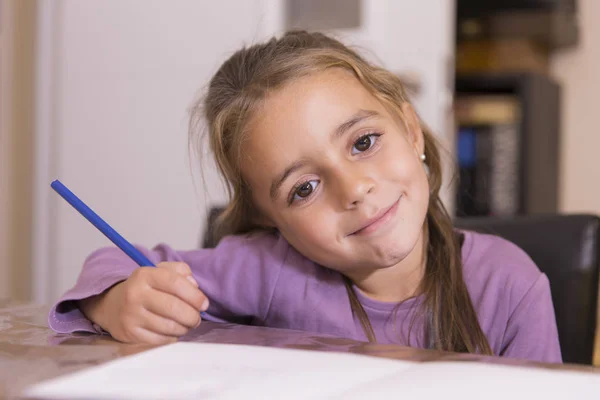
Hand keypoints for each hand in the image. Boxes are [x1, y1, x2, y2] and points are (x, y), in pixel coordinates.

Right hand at [79, 262, 208, 344]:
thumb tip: (195, 287)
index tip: (204, 304)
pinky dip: (172, 337)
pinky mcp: (130, 333)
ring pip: (169, 326)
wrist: (112, 305)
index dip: (195, 295)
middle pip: (174, 308)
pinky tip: (173, 331)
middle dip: (192, 315)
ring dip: (184, 328)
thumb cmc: (145, 288)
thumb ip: (180, 271)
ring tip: (186, 324)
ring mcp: (131, 315)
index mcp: (144, 275)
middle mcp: (135, 294)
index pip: (175, 283)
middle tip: (197, 317)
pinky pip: (160, 339)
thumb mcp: (160, 271)